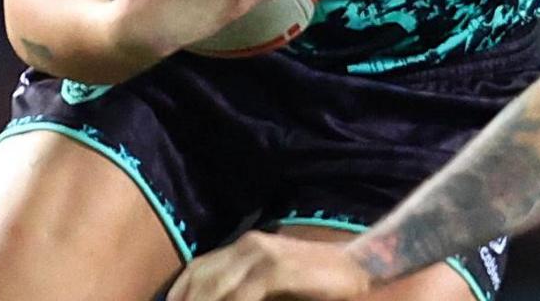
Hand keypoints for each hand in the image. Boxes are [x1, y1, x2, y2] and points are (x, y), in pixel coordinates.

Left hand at [168, 231, 375, 300]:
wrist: (359, 269)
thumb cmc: (315, 284)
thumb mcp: (271, 286)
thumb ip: (243, 290)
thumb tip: (217, 298)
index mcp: (243, 247)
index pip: (196, 271)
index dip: (180, 294)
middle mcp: (248, 245)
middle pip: (201, 280)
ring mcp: (263, 254)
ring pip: (216, 287)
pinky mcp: (279, 267)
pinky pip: (243, 295)